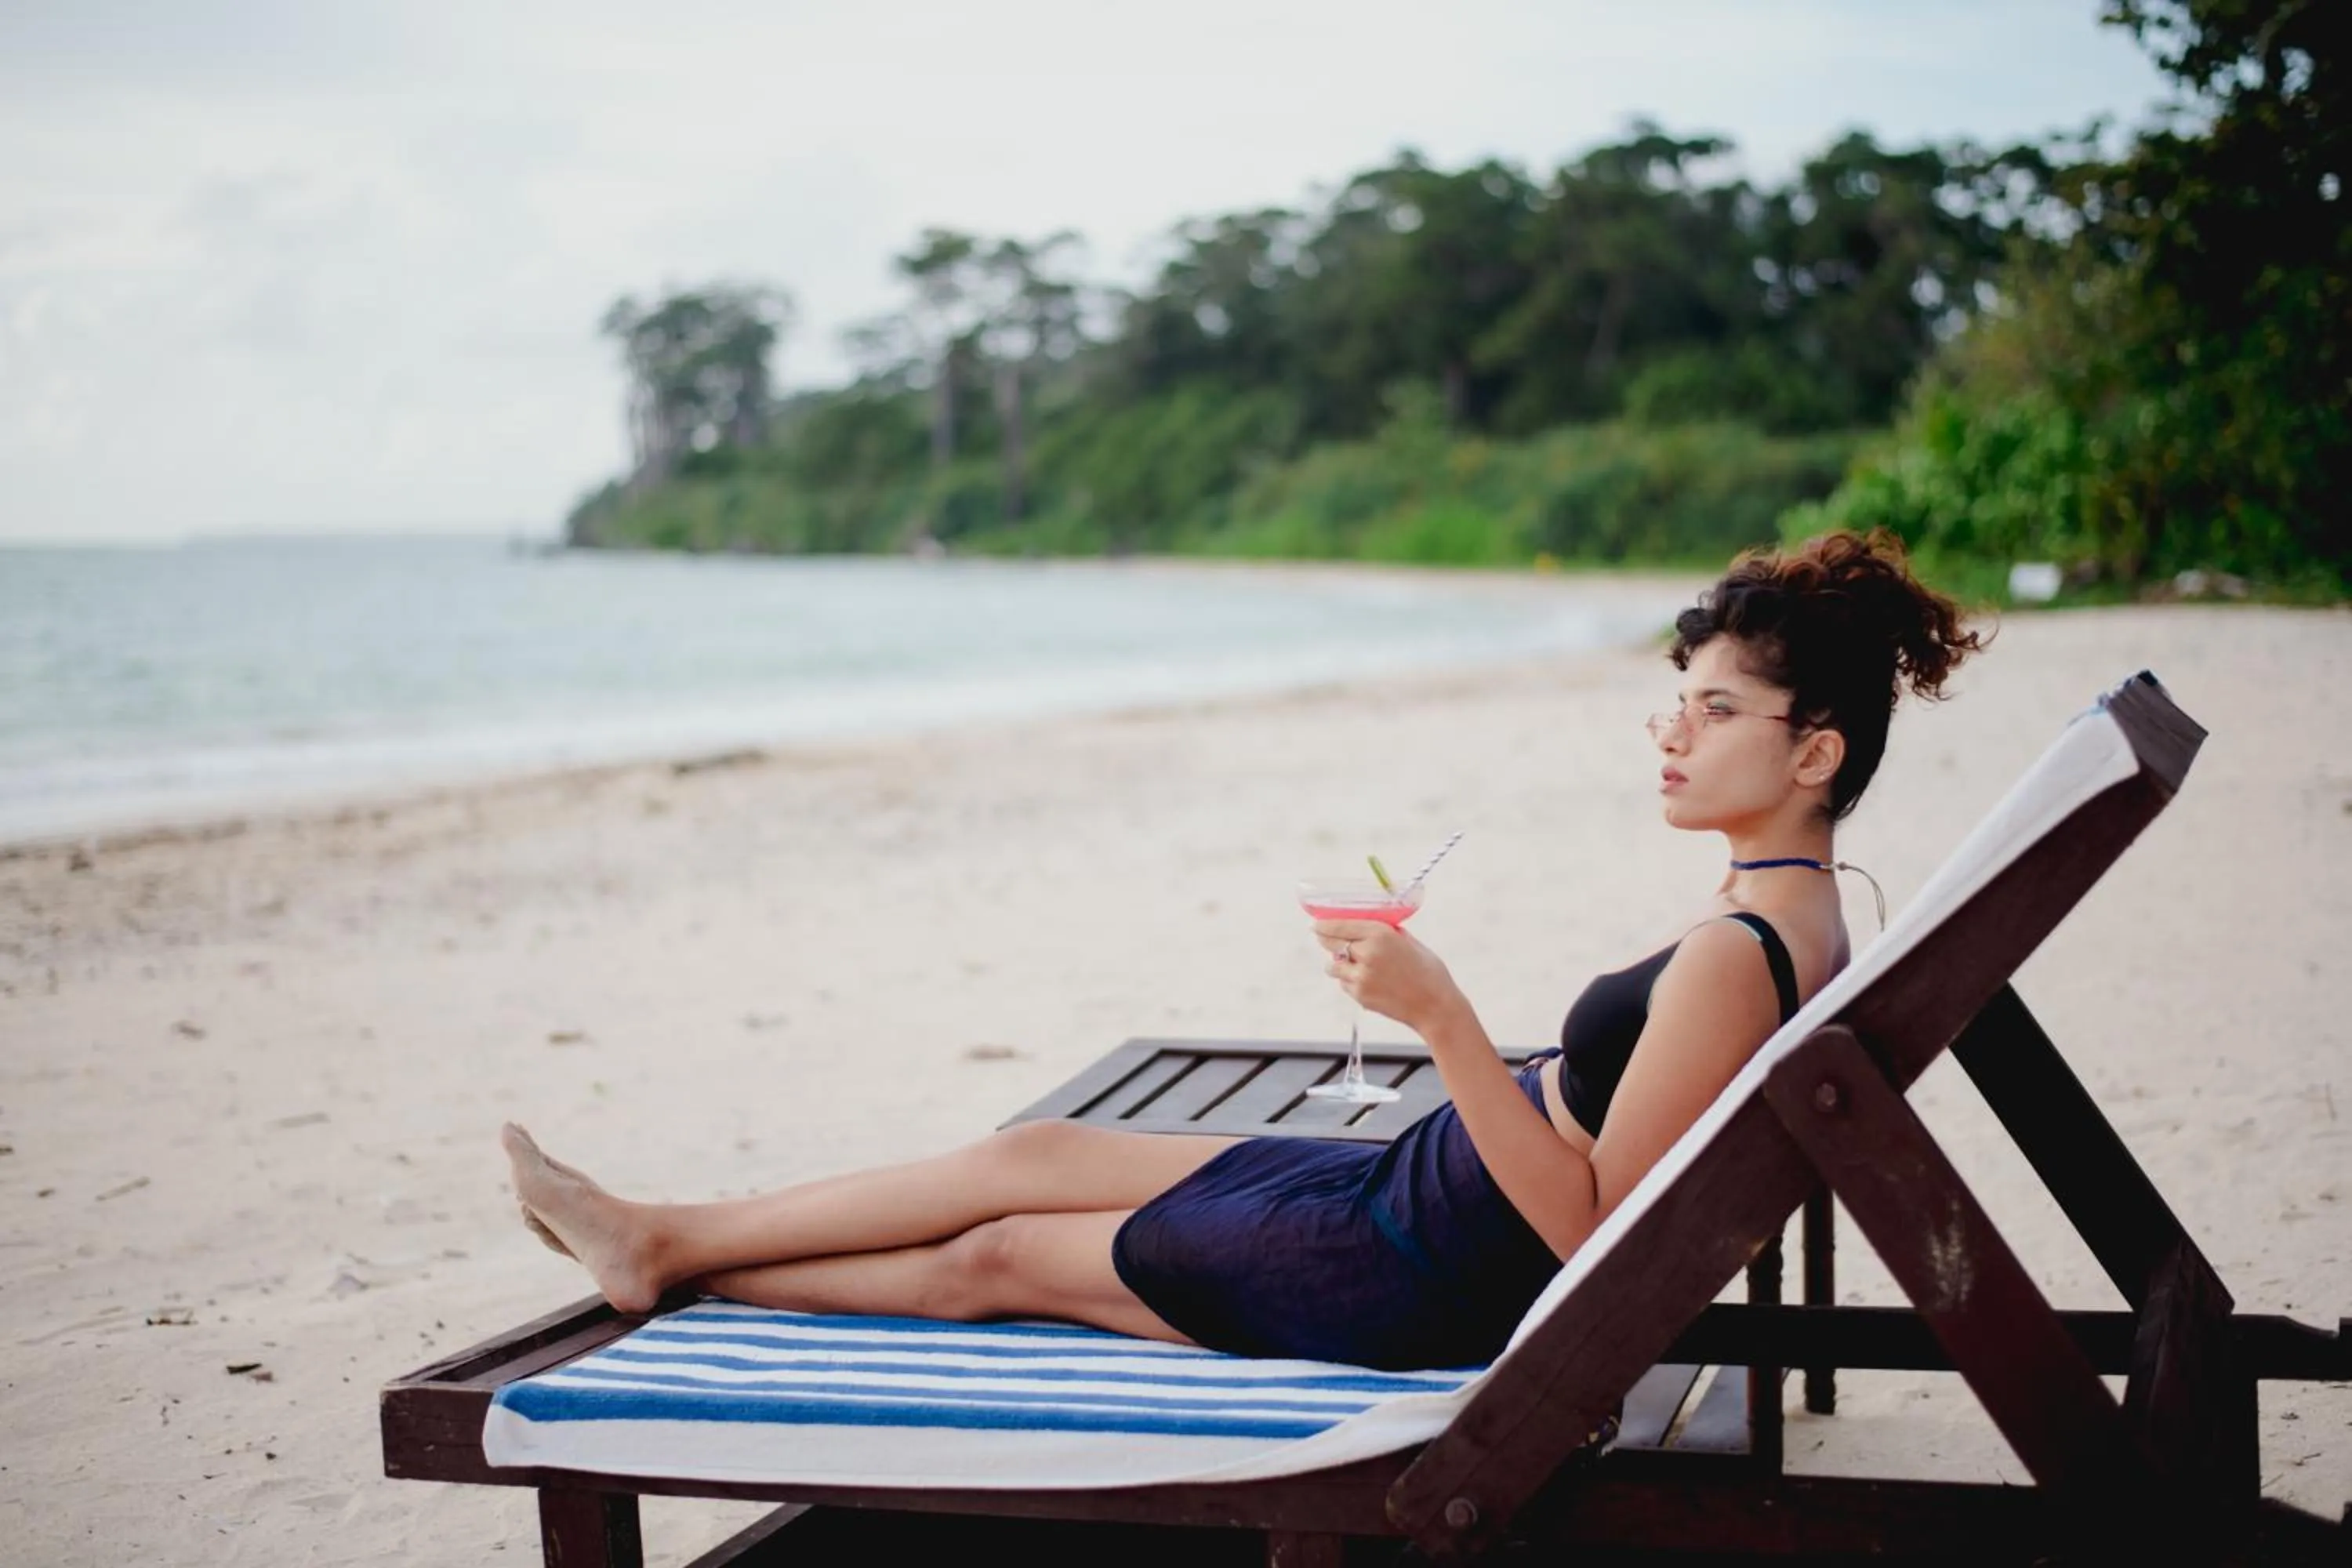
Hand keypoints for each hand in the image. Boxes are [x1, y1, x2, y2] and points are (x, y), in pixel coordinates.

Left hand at [1311, 918, 1463, 1033]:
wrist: (1436, 1007)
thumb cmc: (1429, 972)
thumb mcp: (1410, 942)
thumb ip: (1388, 933)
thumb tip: (1369, 926)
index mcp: (1380, 934)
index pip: (1340, 925)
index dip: (1325, 924)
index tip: (1317, 924)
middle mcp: (1367, 953)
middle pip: (1330, 943)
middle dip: (1326, 940)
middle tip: (1323, 937)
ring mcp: (1361, 977)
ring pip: (1333, 966)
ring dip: (1337, 963)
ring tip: (1351, 963)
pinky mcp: (1360, 995)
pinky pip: (1344, 983)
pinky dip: (1349, 980)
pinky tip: (1366, 980)